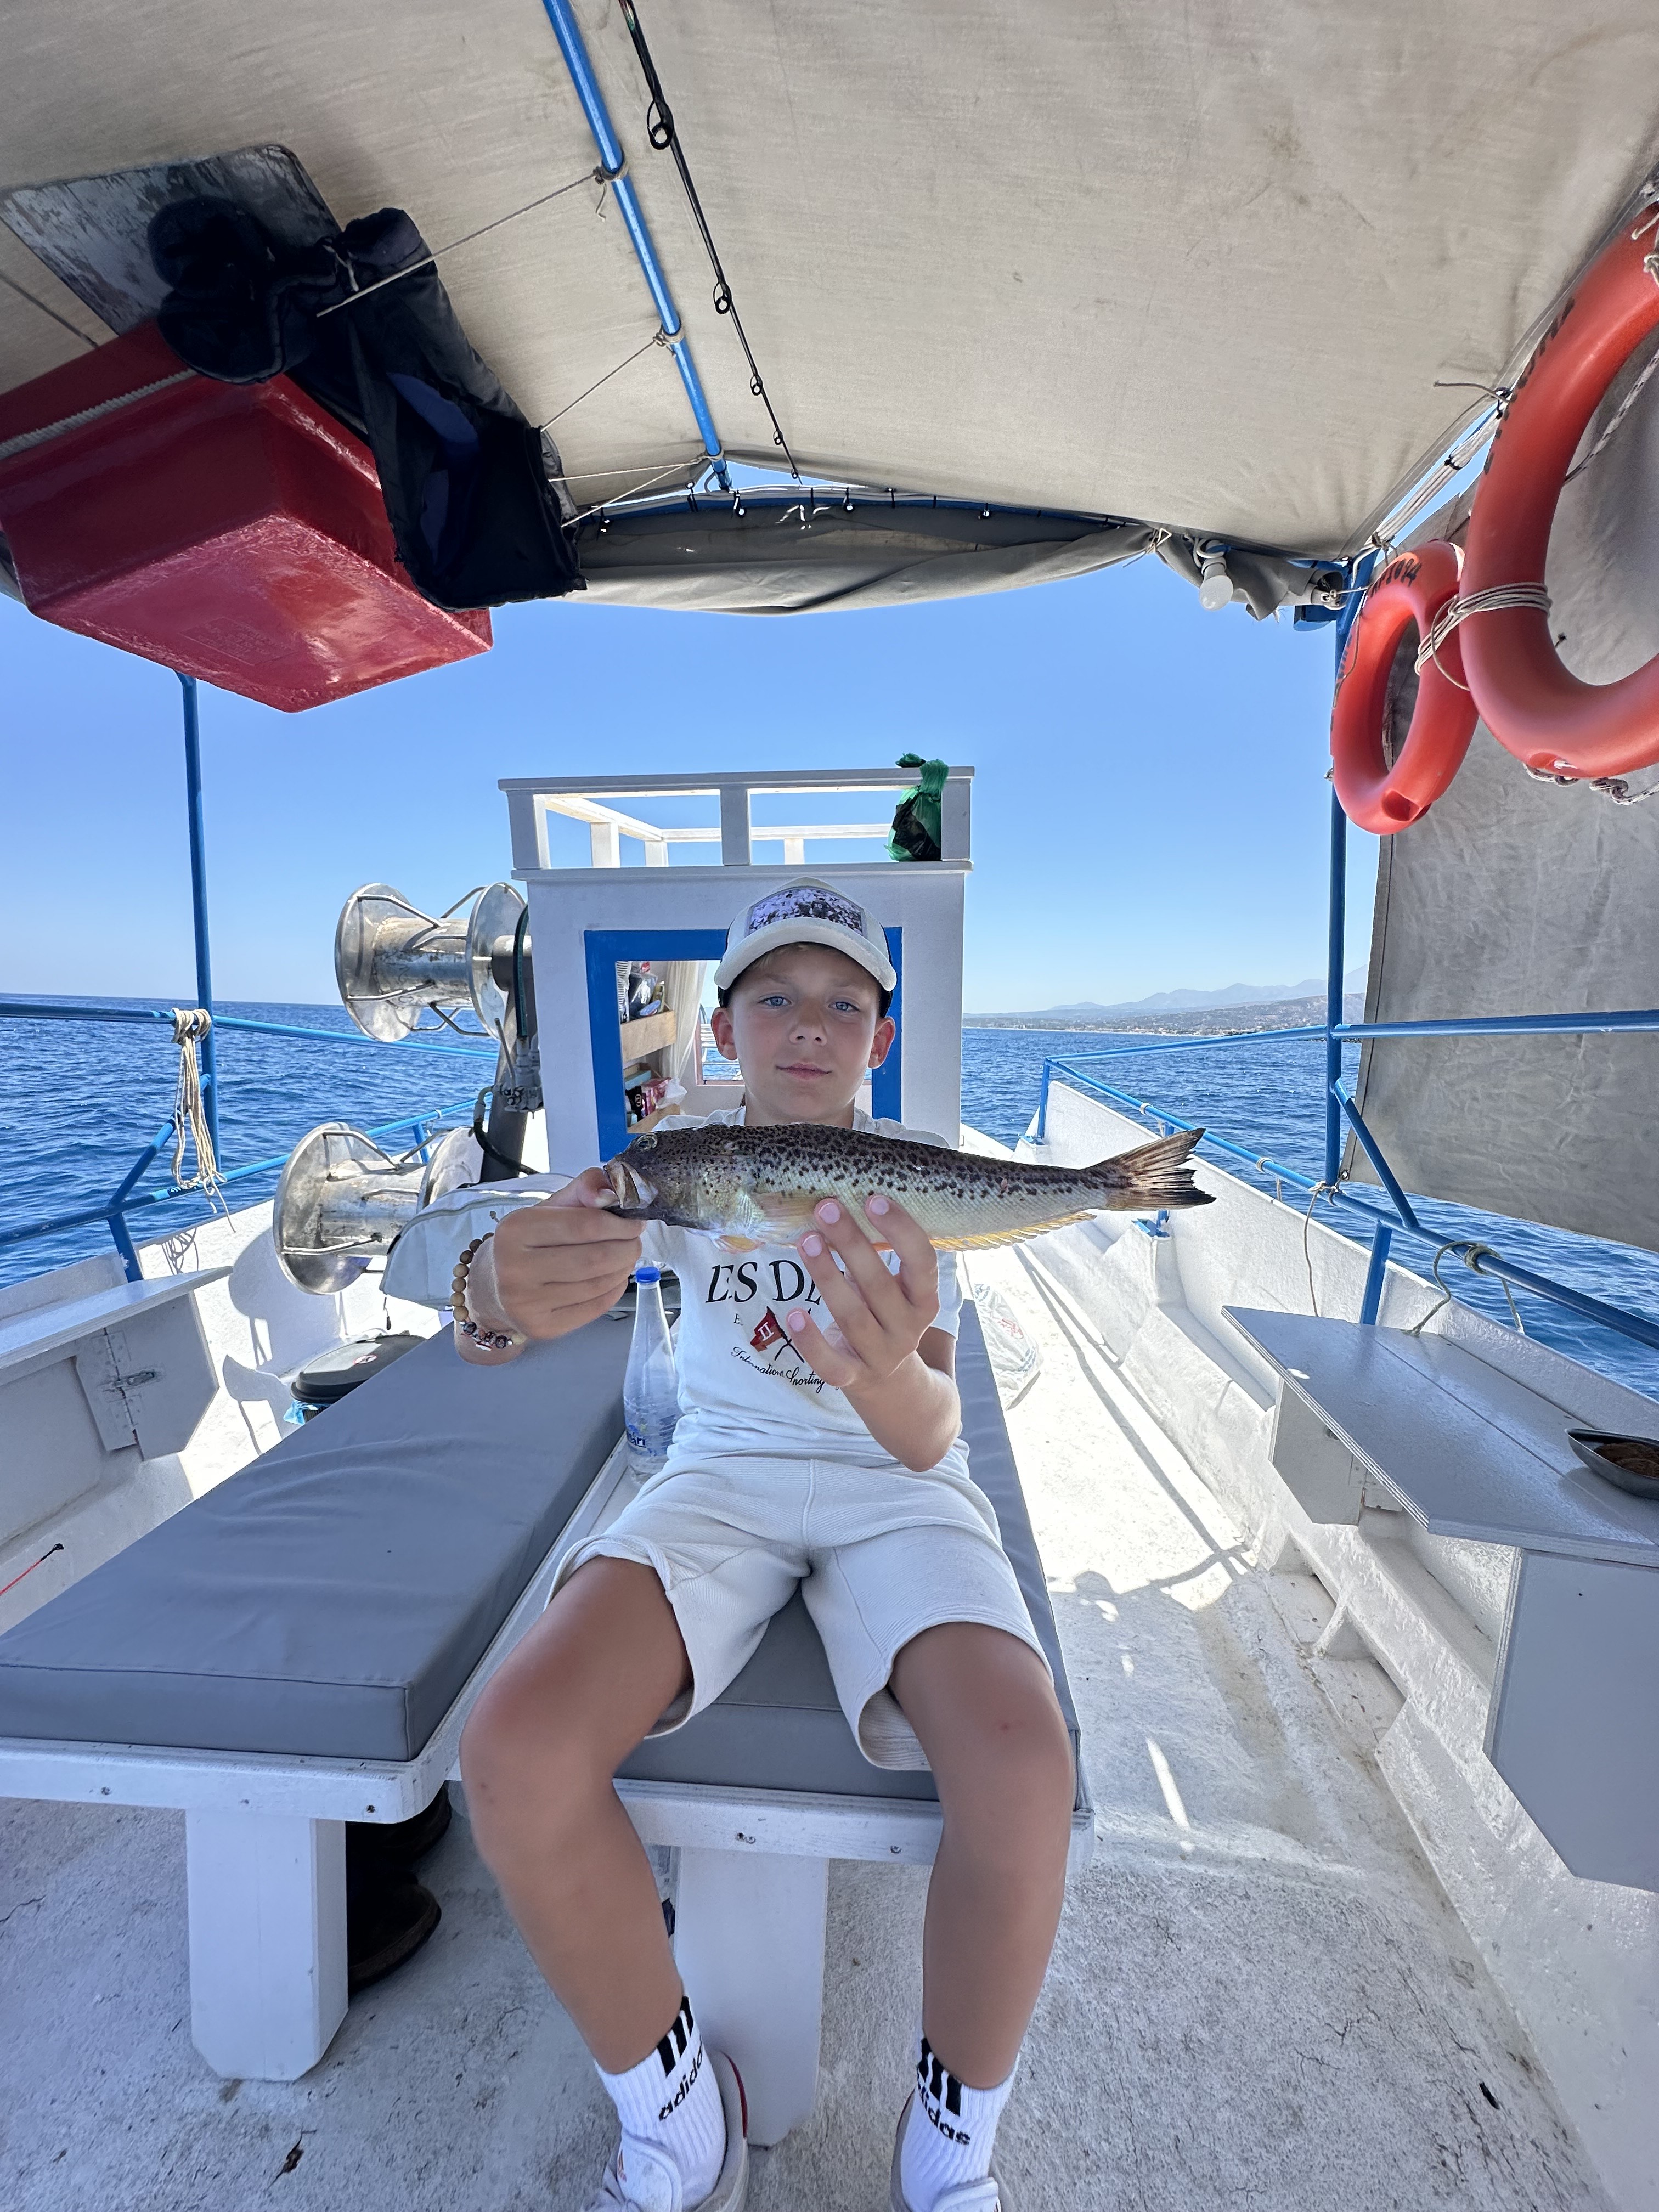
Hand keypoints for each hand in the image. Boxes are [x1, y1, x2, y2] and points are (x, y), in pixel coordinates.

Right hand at [488, 1168, 642, 1338]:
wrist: (493, 1286)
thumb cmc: (528, 1243)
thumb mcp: (549, 1207)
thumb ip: (582, 1189)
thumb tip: (612, 1192)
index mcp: (516, 1230)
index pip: (585, 1225)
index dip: (619, 1224)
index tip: (635, 1223)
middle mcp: (515, 1269)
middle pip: (595, 1258)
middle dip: (627, 1248)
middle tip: (635, 1242)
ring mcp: (527, 1303)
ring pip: (598, 1284)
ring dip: (623, 1269)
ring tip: (625, 1258)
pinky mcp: (542, 1328)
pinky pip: (595, 1308)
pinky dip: (614, 1290)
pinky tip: (613, 1278)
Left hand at [786, 1193, 940, 1391]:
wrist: (888, 1382)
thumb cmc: (883, 1314)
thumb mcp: (893, 1287)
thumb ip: (876, 1254)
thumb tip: (839, 1201)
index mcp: (924, 1300)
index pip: (922, 1262)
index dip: (901, 1230)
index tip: (873, 1199)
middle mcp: (908, 1329)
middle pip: (879, 1285)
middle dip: (852, 1243)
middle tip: (827, 1208)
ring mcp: (881, 1356)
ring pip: (853, 1317)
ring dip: (827, 1276)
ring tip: (806, 1240)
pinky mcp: (852, 1377)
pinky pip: (831, 1364)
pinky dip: (810, 1341)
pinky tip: (793, 1314)